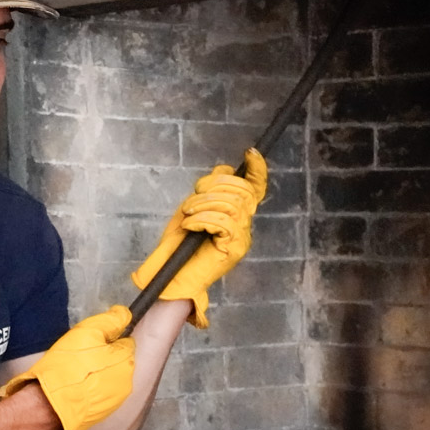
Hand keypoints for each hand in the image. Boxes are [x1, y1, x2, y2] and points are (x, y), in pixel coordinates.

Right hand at [0, 306, 134, 429]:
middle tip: (81, 355)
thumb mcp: (87, 332)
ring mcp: (115, 401)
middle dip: (104, 356)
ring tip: (76, 372)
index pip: (126, 342)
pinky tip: (75, 386)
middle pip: (119, 361)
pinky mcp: (101, 413)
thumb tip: (124, 314)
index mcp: (126, 362)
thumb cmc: (67, 367)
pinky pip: (100, 394)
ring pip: (109, 378)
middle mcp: (126, 383)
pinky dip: (91, 389)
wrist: (49, 405)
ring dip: (98, 373)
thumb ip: (111, 321)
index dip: (108, 338)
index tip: (92, 340)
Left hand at [131, 147, 267, 328]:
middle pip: (241, 191)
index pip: (255, 189)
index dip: (257, 170)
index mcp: (236, 214)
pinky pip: (224, 222)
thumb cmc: (180, 246)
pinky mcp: (234, 249)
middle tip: (192, 200)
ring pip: (232, 205)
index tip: (251, 153)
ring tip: (188, 215)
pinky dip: (203, 219)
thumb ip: (210, 190)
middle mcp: (243, 226)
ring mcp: (241, 238)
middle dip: (214, 187)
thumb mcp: (193, 209)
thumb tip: (224, 169)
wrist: (172, 277)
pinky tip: (190, 227)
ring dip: (204, 205)